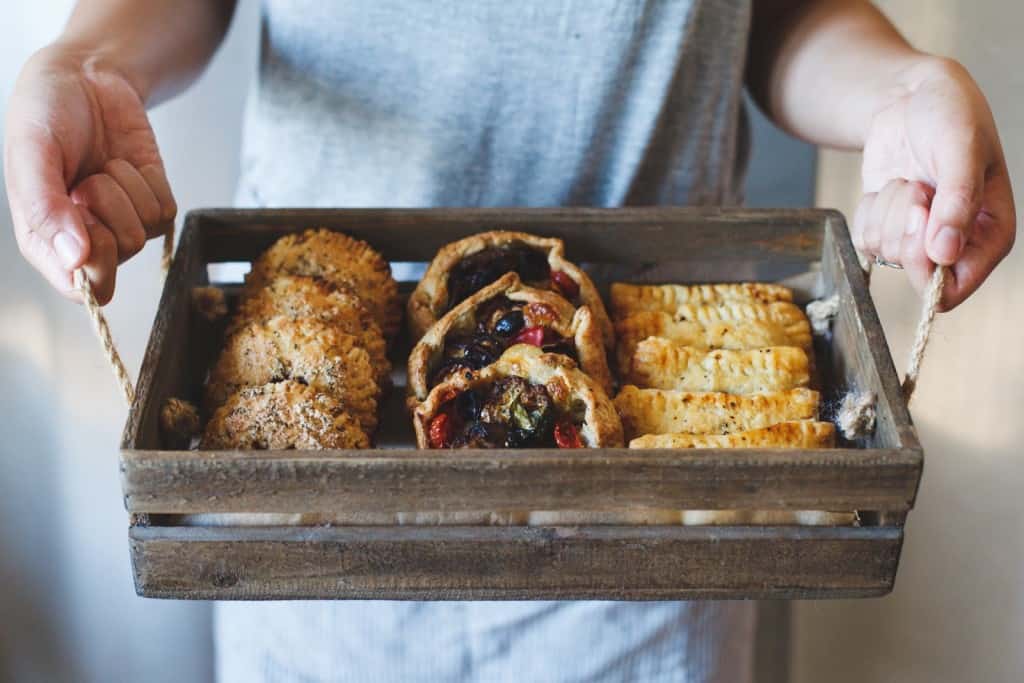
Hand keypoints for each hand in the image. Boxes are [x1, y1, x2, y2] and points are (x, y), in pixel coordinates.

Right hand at [4, 43, 175, 304]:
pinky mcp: (152, 202)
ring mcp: (122, 223)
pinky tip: (123, 163)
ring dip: (123, 191)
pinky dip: (146, 182)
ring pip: (142, 234)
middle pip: (117, 263)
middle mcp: (85, 241)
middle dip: (106, 217)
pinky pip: (164, 212)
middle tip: (84, 184)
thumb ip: (43, 208)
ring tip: (99, 168)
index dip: (91, 265)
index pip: (81, 288)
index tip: (83, 222)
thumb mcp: (32, 154)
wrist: (84, 78)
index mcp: (45, 241)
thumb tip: (76, 260)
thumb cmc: (45, 116)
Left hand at [853, 57, 1014, 309]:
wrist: (911, 98)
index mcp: (991, 233)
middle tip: (916, 188)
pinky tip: (888, 186)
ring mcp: (918, 237)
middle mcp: (956, 243)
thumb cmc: (951, 115)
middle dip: (906, 229)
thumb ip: (958, 201)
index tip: (921, 225)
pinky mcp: (888, 228)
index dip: (931, 268)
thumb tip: (944, 254)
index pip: (958, 287)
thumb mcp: (961, 149)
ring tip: (909, 179)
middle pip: (917, 274)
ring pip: (886, 253)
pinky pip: (865, 241)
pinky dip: (869, 211)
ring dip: (889, 211)